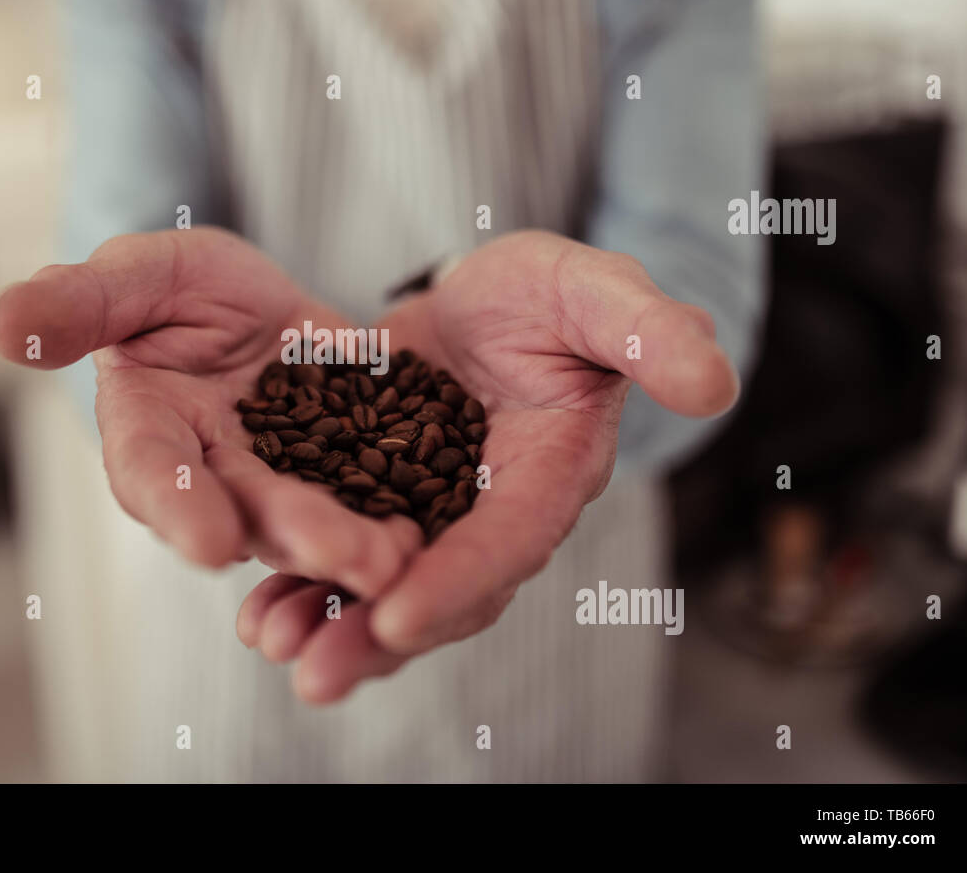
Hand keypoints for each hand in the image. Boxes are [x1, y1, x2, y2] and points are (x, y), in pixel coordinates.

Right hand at [0, 227, 419, 596]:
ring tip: (396, 559)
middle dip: (292, 535)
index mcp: (149, 434)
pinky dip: (397, 521)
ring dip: (353, 548)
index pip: (152, 472)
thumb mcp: (135, 276)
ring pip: (315, 520)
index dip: (177, 505)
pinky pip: (370, 501)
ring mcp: (282, 482)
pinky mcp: (345, 471)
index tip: (207, 543)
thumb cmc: (177, 289)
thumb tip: (2, 325)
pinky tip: (432, 539)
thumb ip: (79, 303)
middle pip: (247, 513)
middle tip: (339, 556)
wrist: (253, 305)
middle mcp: (213, 477)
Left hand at [236, 231, 738, 702]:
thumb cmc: (553, 295)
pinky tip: (251, 608)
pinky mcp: (374, 497)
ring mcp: (428, 514)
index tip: (399, 619)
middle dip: (377, 634)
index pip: (510, 539)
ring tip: (269, 643)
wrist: (487, 301)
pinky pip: (337, 550)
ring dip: (326, 621)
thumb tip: (715, 384)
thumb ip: (652, 333)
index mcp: (548, 475)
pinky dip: (296, 578)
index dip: (460, 580)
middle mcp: (487, 514)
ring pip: (381, 585)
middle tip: (316, 675)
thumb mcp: (597, 292)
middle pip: (438, 589)